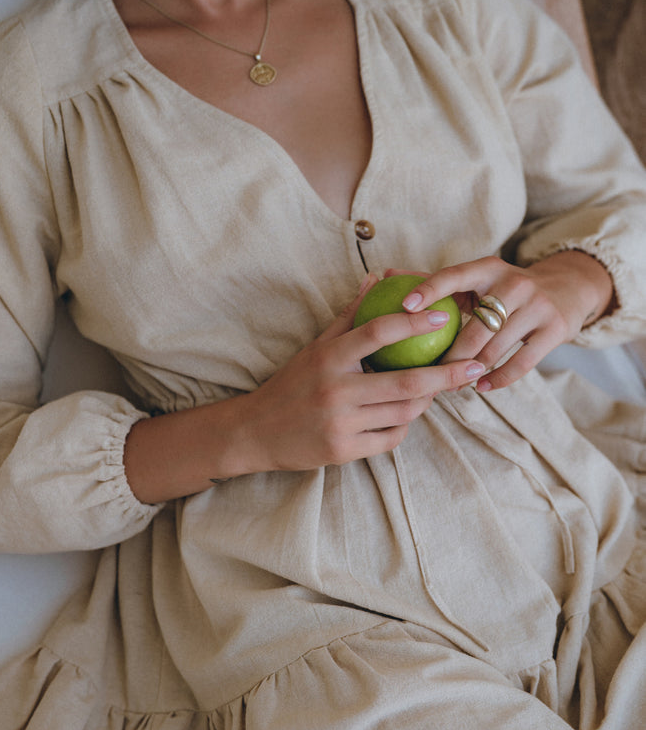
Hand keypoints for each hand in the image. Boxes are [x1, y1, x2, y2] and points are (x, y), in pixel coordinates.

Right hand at [239, 276, 487, 471]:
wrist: (254, 432)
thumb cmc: (291, 384)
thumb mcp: (315, 347)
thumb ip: (348, 315)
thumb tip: (376, 278)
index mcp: (328, 357)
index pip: (379, 332)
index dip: (415, 321)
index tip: (444, 316)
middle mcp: (335, 390)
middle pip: (406, 382)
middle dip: (447, 374)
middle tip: (474, 365)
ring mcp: (340, 424)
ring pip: (403, 413)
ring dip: (427, 401)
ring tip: (441, 389)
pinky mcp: (343, 452)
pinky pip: (389, 439)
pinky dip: (403, 427)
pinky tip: (407, 416)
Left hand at [389, 251, 613, 391]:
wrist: (566, 290)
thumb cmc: (503, 289)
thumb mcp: (476, 279)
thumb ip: (434, 281)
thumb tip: (385, 276)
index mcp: (488, 268)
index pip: (454, 276)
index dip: (429, 290)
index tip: (404, 307)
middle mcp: (514, 282)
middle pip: (474, 327)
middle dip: (450, 356)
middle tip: (429, 375)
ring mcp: (537, 306)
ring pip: (495, 348)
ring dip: (470, 372)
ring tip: (452, 385)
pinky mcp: (555, 329)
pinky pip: (521, 363)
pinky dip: (498, 379)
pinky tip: (481, 388)